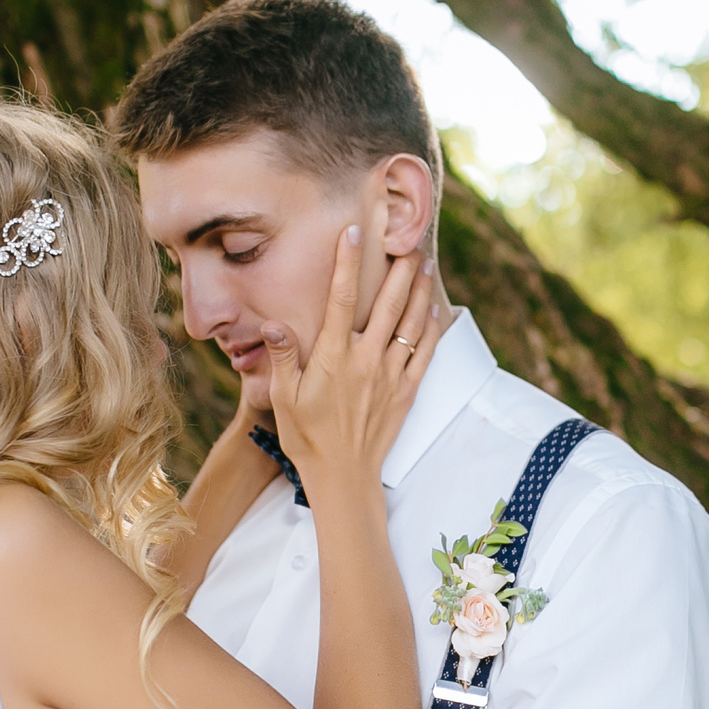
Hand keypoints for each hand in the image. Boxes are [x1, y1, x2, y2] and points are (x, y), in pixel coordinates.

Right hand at [266, 228, 439, 496]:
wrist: (342, 476)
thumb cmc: (307, 437)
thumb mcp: (283, 397)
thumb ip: (282, 357)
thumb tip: (273, 324)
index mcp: (333, 357)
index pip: (341, 298)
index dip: (347, 263)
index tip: (353, 232)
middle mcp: (366, 360)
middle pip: (388, 303)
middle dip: (398, 269)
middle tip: (408, 240)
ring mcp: (390, 375)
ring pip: (411, 324)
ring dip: (420, 292)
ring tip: (426, 264)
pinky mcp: (406, 392)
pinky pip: (425, 354)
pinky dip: (432, 330)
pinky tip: (435, 311)